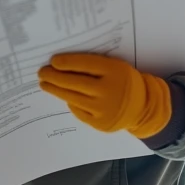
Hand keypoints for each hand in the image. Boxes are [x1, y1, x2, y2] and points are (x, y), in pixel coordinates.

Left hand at [38, 53, 170, 138]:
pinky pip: (79, 111)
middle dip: (55, 77)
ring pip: (73, 98)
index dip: (67, 63)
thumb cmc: (124, 82)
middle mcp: (109, 91)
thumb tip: (63, 64)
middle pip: (75, 83)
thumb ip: (96, 66)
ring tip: (45, 84)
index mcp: (115, 72)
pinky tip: (64, 96)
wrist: (142, 107)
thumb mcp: (116, 68)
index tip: (53, 61)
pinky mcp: (100, 123)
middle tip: (42, 72)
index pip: (86, 65)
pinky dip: (70, 103)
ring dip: (56, 90)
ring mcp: (104, 109)